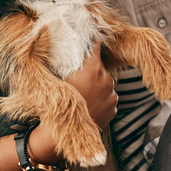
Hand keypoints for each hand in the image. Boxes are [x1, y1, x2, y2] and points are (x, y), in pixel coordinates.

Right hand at [26, 41, 117, 165]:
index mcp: (93, 67)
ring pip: (105, 83)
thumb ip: (67, 60)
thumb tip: (63, 44)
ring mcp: (112, 94)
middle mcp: (107, 79)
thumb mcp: (58, 77)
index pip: (97, 44)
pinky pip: (108, 98)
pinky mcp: (114, 107)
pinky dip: (101, 99)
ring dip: (97, 85)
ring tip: (82, 95)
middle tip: (79, 77)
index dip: (93, 41)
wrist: (62, 132)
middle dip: (92, 69)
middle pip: (101, 66)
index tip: (91, 37)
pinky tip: (89, 105)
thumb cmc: (56, 102)